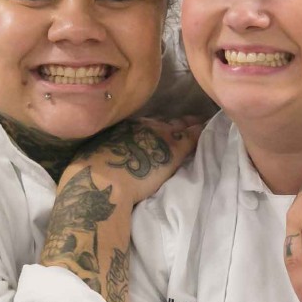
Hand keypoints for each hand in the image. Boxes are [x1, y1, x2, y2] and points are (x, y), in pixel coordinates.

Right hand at [66, 117, 202, 202]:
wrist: (101, 181)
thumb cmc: (91, 173)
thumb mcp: (95, 153)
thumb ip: (105, 150)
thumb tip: (102, 156)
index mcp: (123, 126)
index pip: (144, 125)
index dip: (154, 127)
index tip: (159, 128)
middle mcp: (143, 126)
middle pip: (163, 122)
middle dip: (174, 122)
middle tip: (186, 121)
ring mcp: (160, 135)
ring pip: (180, 126)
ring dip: (190, 125)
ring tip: (201, 122)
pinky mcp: (174, 149)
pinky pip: (193, 136)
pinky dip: (201, 131)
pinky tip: (209, 128)